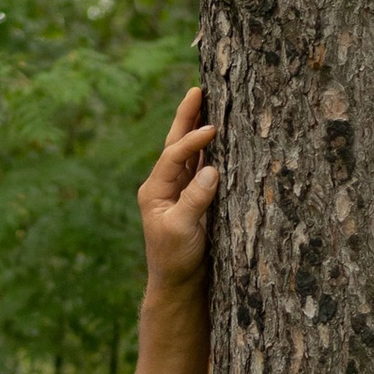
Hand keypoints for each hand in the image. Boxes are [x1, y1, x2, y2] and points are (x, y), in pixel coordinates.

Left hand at [139, 84, 219, 288]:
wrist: (178, 283)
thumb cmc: (176, 259)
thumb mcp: (183, 231)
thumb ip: (195, 200)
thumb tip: (212, 169)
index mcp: (154, 190)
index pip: (172, 156)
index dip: (191, 140)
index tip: (212, 129)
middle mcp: (164, 185)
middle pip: (174, 144)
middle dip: (186, 117)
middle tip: (197, 90)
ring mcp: (178, 190)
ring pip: (188, 152)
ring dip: (197, 127)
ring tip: (208, 102)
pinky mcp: (193, 197)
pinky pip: (200, 166)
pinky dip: (209, 148)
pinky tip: (219, 134)